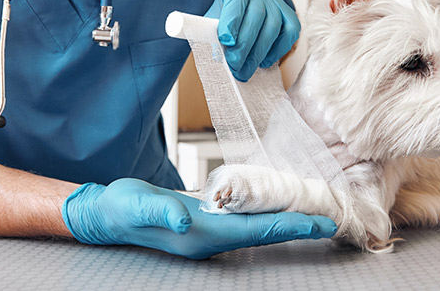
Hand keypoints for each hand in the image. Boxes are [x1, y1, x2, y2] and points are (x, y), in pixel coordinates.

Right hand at [62, 178, 336, 259]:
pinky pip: (247, 218)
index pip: (259, 231)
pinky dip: (267, 211)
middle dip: (299, 225)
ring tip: (314, 209)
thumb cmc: (122, 208)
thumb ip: (162, 210)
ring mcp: (210, 230)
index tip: (321, 223)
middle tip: (332, 216)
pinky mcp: (206, 220)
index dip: (292, 227)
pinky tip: (277, 202)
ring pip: (259, 226)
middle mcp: (213, 237)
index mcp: (203, 235)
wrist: (107, 213)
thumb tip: (187, 219)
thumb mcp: (138, 205)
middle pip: (267, 232)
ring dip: (287, 219)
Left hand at [205, 0, 300, 81]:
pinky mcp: (290, 15)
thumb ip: (213, 34)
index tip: (226, 41)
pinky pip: (290, 32)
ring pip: (273, 26)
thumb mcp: (212, 21)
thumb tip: (219, 56)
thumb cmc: (224, 18)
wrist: (241, 12)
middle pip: (257, 15)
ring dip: (258, 52)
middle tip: (235, 65)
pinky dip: (277, 50)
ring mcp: (276, 1)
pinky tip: (263, 62)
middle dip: (244, 44)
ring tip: (245, 70)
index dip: (232, 21)